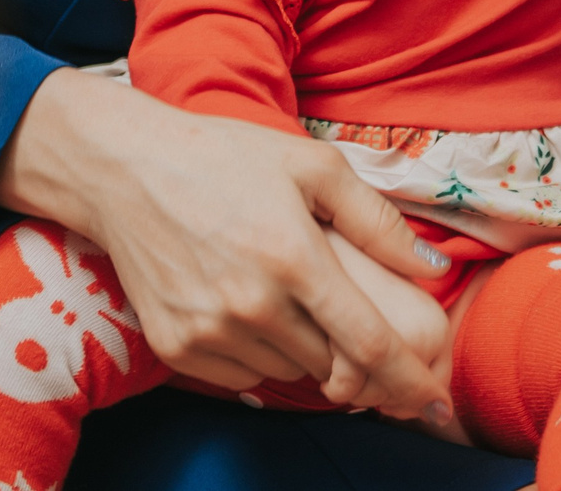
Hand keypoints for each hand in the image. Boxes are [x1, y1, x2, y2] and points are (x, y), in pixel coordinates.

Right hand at [0, 69, 453, 421]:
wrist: (125, 169)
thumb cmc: (225, 157)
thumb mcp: (312, 166)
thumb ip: (376, 220)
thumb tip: (433, 267)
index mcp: (294, 257)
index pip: (370, 345)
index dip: (410, 380)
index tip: (435, 402)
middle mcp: (252, 305)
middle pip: (334, 366)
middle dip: (358, 361)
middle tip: (356, 329)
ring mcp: (209, 330)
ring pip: (290, 371)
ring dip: (307, 350)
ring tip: (288, 295)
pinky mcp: (175, 346)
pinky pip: (242, 376)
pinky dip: (260, 354)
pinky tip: (249, 306)